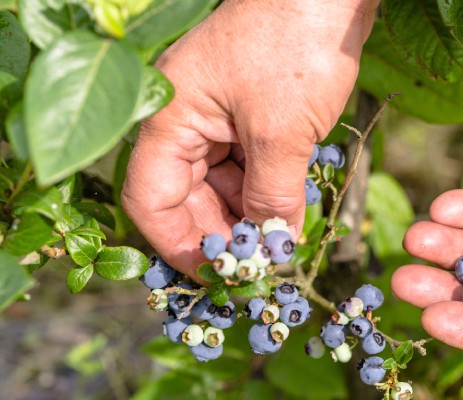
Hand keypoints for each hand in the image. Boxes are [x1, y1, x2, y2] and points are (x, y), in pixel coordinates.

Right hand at [122, 0, 377, 280]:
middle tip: (257, 267)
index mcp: (171, 119)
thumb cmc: (297, 47)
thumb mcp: (282, 132)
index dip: (179, 245)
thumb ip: (271, 197)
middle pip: (187, 196)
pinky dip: (264, 190)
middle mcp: (187, 119)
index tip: (216, 277)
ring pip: (220, 183)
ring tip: (278, 243)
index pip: (151, 199)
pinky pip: (247, 163)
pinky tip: (287, 211)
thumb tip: (270, 249)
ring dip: (246, 215)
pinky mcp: (251, 112)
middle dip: (221, 233)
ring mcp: (220, 114)